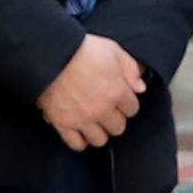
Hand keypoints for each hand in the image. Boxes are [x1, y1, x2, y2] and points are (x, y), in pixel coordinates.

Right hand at [38, 35, 148, 150]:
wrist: (51, 54)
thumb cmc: (82, 49)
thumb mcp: (113, 50)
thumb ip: (130, 69)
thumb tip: (141, 87)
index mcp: (117, 92)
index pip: (132, 109)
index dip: (127, 102)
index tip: (120, 97)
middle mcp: (102, 109)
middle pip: (118, 127)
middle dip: (114, 119)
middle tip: (107, 110)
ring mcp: (82, 119)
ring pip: (100, 140)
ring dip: (99, 132)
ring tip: (94, 122)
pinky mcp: (63, 123)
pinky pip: (76, 144)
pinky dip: (80, 141)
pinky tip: (80, 132)